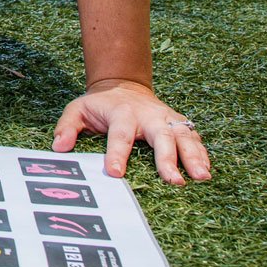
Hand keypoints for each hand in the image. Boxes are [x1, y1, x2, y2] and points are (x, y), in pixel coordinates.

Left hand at [52, 79, 211, 184]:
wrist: (123, 85)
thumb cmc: (101, 105)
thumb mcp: (78, 109)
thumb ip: (67, 126)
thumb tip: (59, 148)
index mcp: (122, 113)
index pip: (119, 135)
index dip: (116, 154)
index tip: (114, 173)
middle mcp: (148, 115)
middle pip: (161, 136)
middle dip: (167, 159)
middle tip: (174, 181)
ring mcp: (166, 118)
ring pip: (184, 135)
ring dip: (194, 156)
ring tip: (202, 177)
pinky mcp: (178, 123)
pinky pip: (193, 137)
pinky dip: (202, 153)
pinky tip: (207, 170)